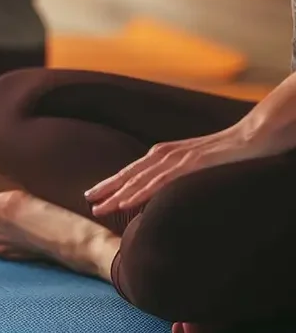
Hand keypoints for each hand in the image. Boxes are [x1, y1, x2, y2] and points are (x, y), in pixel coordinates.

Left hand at [84, 125, 260, 215]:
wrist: (255, 135)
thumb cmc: (229, 151)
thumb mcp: (198, 163)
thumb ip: (180, 172)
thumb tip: (168, 188)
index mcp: (166, 154)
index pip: (134, 171)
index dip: (113, 182)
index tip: (95, 193)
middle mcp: (166, 154)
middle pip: (130, 174)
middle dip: (107, 188)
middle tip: (87, 200)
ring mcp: (177, 158)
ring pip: (140, 179)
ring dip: (117, 194)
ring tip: (99, 207)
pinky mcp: (191, 164)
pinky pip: (161, 181)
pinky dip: (140, 192)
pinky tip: (126, 202)